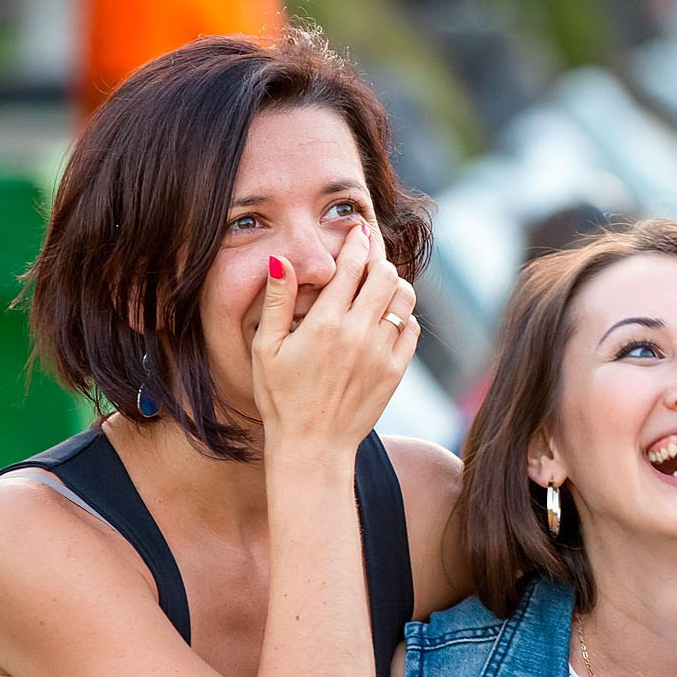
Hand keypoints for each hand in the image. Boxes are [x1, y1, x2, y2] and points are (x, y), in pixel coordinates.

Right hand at [252, 221, 418, 460]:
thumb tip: (281, 260)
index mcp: (324, 323)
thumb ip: (277, 301)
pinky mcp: (396, 372)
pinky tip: (387, 316)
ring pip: (404, 298)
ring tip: (379, 282)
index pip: (351, 266)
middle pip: (385, 275)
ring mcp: (381, 353)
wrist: (312, 446)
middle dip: (378, 256)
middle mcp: (357, 334)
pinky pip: (411, 329)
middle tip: (370, 251)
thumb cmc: (281, 398)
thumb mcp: (266, 349)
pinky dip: (403, 315)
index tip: (358, 229)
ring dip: (394, 284)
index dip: (358, 241)